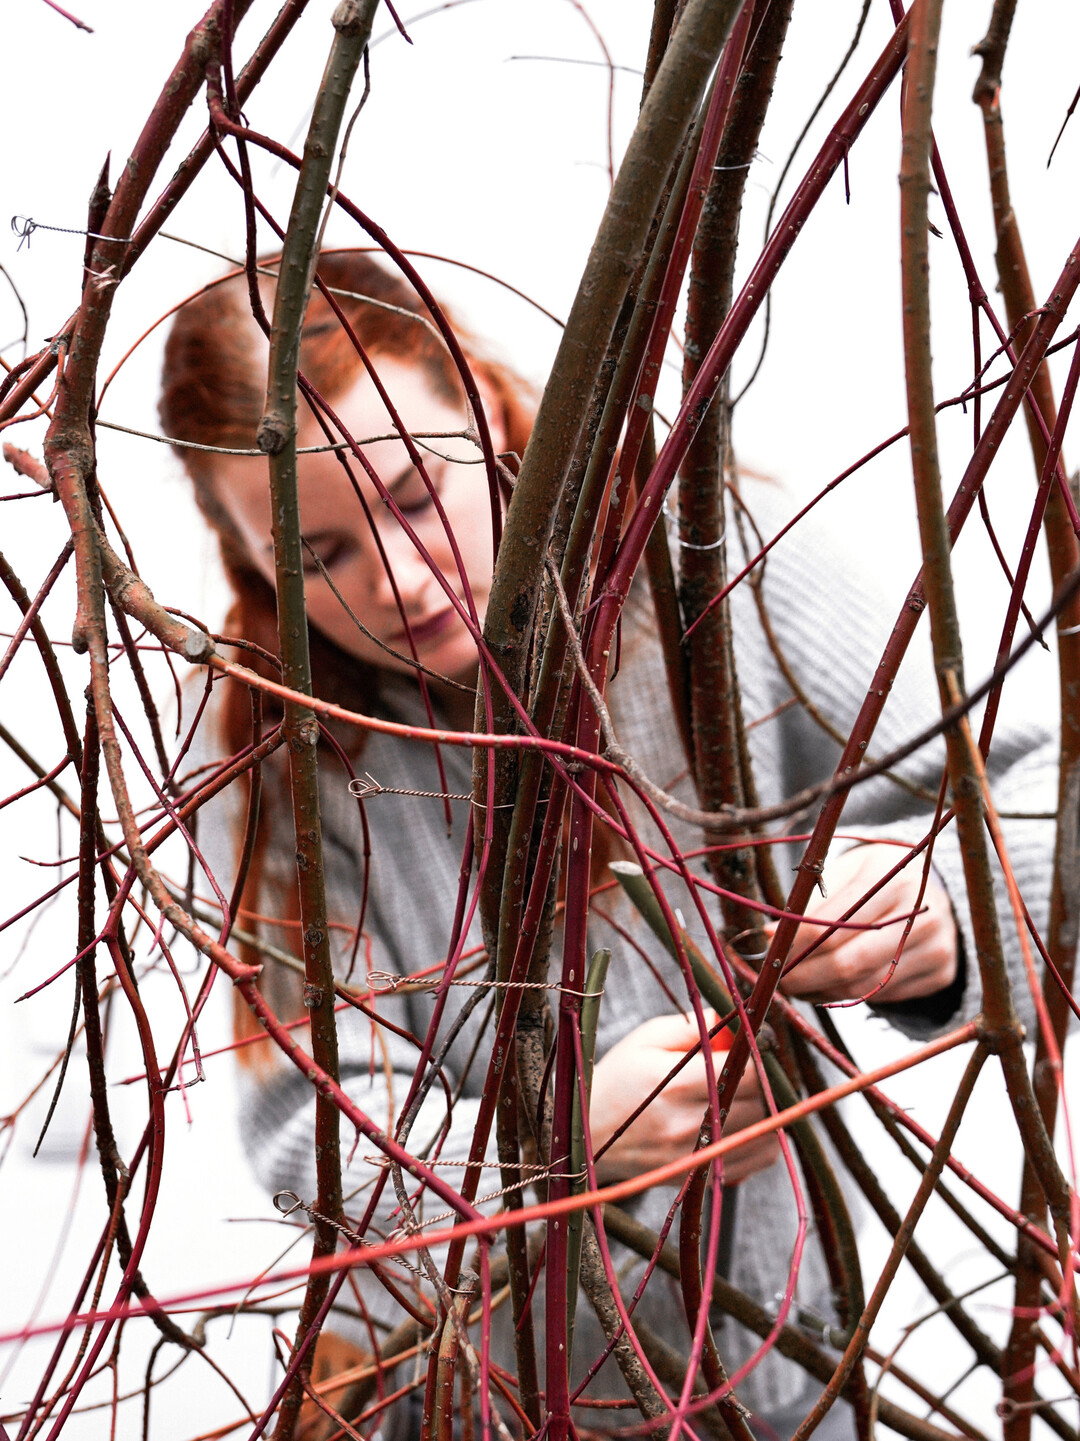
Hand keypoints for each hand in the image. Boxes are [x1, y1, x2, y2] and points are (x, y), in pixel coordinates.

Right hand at [589, 1012, 780, 1185]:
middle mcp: (686, 1124)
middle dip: (766, 1081)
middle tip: (756, 1065)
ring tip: (750, 1092)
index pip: (746, 1071)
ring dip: (768, 1110)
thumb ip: (695, 1026)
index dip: (760, 1055)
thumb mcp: (648, 1038)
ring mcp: (693, 1156)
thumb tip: (738, 1020)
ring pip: (765, 1134)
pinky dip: (761, 1139)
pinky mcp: (697, 1176)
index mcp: (674, 1084)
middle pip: (761, 1104)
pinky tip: (745, 1120)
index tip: (756, 1044)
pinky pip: (755, 1160)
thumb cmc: (618, 1077)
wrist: (586, 1132)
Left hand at [778, 842, 956, 1004]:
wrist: (934, 887)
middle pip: (849, 960)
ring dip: (822, 991)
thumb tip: (772, 937)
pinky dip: (848, 996)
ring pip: (864, 985)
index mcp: (895, 880)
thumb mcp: (848, 873)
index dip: (798, 940)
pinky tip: (828, 987)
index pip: (836, 921)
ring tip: (798, 985)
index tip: (772, 948)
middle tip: (778, 979)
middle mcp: (923, 914)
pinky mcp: (942, 973)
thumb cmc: (877, 877)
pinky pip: (883, 995)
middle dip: (804, 975)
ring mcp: (937, 946)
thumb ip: (812, 903)